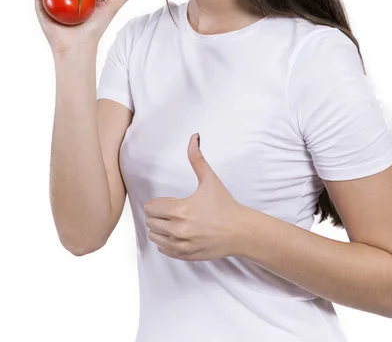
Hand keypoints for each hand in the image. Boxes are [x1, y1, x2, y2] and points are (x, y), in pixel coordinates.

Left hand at [144, 133, 245, 260]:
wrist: (240, 231)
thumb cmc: (225, 204)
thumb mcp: (210, 179)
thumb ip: (197, 159)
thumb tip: (193, 137)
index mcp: (181, 210)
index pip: (151, 208)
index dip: (157, 203)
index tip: (167, 202)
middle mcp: (179, 230)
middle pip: (151, 222)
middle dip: (157, 215)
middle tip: (169, 211)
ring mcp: (182, 245)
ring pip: (155, 237)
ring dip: (159, 229)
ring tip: (172, 222)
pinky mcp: (187, 255)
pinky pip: (164, 250)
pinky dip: (166, 242)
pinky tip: (176, 234)